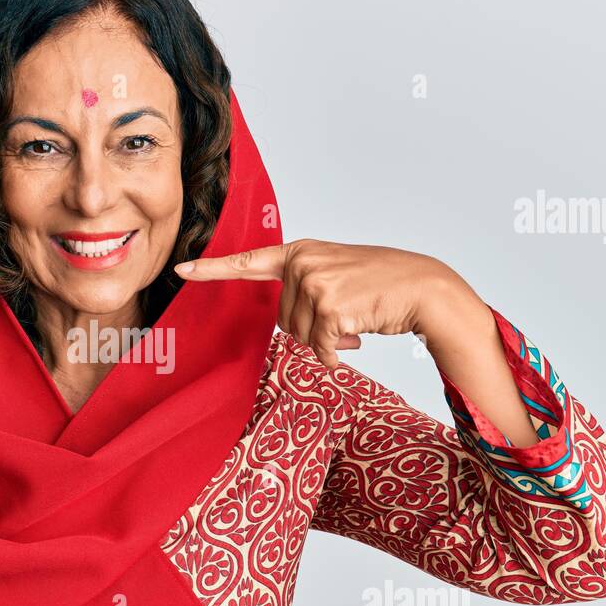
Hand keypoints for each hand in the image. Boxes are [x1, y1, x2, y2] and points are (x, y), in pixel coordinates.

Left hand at [174, 239, 462, 367]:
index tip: (181, 270)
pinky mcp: (329, 305)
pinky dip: (336, 353)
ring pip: (299, 336)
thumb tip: (288, 329)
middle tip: (345, 316)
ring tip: (355, 321)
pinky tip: (357, 337)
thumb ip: (306, 290)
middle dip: (311, 329)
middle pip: (282, 320)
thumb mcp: (337, 275)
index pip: (249, 262)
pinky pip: (319, 348)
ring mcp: (315, 281)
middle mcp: (302, 261)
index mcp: (300, 251)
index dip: (212, 269)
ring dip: (326, 341)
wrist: (424, 288)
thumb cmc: (383, 286)